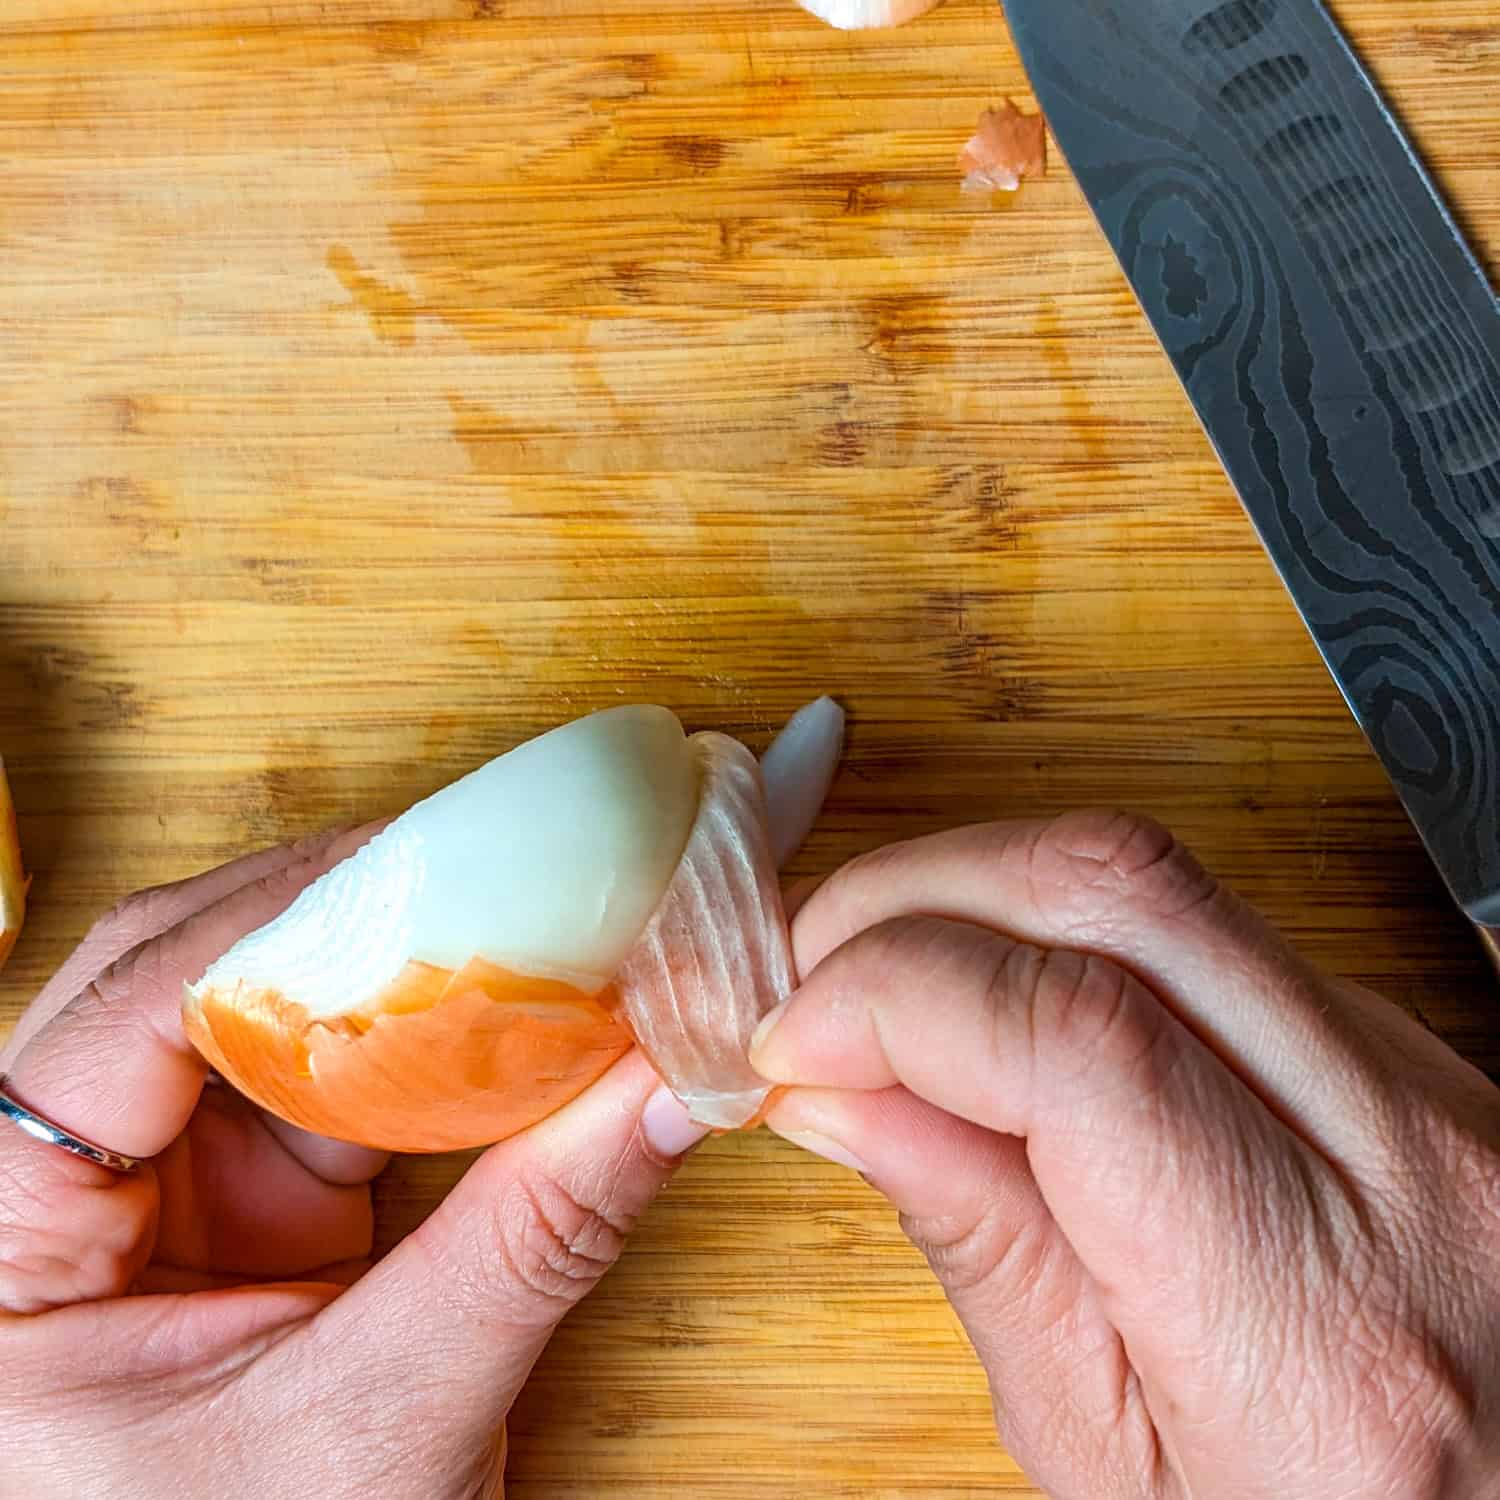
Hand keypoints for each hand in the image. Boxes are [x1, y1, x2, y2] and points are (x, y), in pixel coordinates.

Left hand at [0, 830, 707, 1499]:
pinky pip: (325, 1089)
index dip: (263, 926)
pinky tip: (495, 1023)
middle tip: (461, 868)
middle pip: (172, 985)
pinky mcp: (248, 1212)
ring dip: (379, 977)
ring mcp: (160, 1197)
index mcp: (5, 1248)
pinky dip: (414, 1052)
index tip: (412, 872)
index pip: (116, 1021)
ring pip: (258, 1023)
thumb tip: (662, 1089)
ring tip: (491, 921)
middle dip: (322, 919)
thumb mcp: (384, 1426)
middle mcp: (60, 1198)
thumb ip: (529, 1244)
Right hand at [754, 812, 1499, 1498]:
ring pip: (1161, 876)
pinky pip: (1200, 920)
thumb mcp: (1114, 1463)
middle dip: (914, 889)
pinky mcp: (1398, 1033)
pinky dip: (1056, 926)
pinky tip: (996, 1000)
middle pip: (1121, 890)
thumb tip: (836, 1089)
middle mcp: (1402, 1158)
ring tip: (887, 981)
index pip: (1075, 1041)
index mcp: (1314, 1326)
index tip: (789, 1037)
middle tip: (815, 970)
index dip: (890, 994)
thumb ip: (980, 1251)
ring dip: (976, 891)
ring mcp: (1417, 1072)